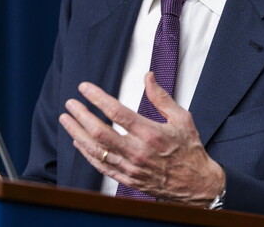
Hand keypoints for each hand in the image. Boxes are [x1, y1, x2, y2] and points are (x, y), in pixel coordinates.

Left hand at [59, 72, 224, 206]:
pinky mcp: (128, 179)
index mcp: (151, 133)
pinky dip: (87, 154)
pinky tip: (78, 142)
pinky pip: (101, 166)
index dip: (97, 98)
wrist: (196, 185)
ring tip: (66, 119)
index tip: (85, 88)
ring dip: (77, 133)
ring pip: (96, 150)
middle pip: (100, 132)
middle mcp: (138, 152)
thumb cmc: (190, 151)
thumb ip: (161, 97)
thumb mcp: (182, 118)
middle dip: (81, 115)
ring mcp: (131, 167)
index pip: (117, 112)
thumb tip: (148, 77)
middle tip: (71, 103)